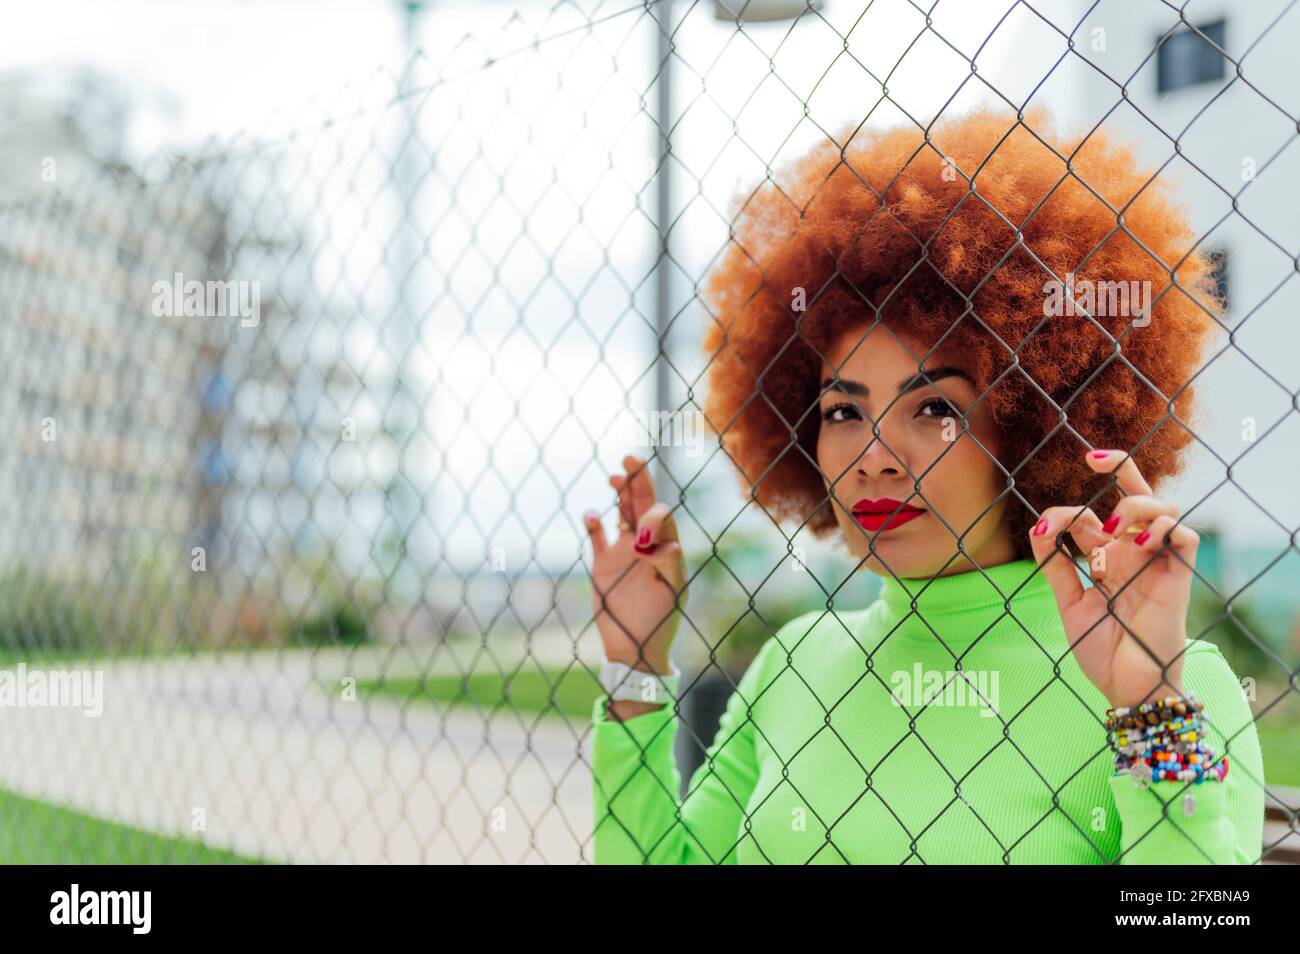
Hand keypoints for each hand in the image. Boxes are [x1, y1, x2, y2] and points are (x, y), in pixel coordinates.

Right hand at [582, 454, 686, 674]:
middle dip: (638, 481)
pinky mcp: (602, 563)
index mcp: (666, 546)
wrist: (635, 648)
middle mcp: (646, 544)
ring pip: (621, 513)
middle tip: (631, 458)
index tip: (640, 537)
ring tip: (614, 477)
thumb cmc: (661, 620)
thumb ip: (670, 564)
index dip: (652, 516)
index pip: (662, 516)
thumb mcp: (674, 592)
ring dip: (619, 494)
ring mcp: (623, 551)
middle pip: (642, 504)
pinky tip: (591, 516)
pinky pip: (597, 536)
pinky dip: (593, 524)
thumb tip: (655, 542)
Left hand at [1026, 449, 1198, 709]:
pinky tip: (1141, 541)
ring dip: (1136, 503)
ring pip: (1164, 507)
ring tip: (1112, 527)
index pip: (1092, 517)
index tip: (1043, 527)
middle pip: (1137, 496)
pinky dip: (1167, 528)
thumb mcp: (1069, 604)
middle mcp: (1132, 554)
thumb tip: (1037, 529)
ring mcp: (1156, 562)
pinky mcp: (1179, 577)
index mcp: (1105, 560)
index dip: (1066, 511)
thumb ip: (1055, 568)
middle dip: (1121, 468)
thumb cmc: (1101, 649)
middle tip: (1093, 459)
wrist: (1126, 686)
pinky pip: (1187, 537)